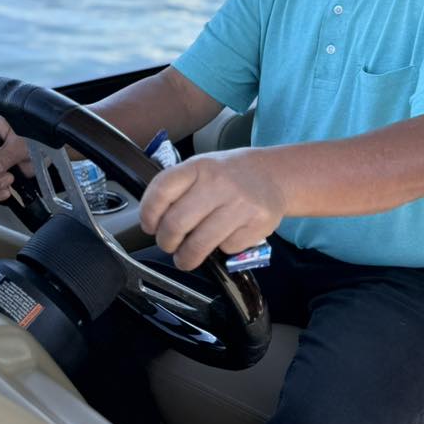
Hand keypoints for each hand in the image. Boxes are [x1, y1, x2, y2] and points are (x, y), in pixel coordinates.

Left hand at [140, 148, 286, 270]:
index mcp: (200, 166)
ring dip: (186, 257)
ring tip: (186, 257)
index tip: (149, 225)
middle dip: (166, 242)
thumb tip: (154, 219)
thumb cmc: (231, 175)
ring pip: (199, 244)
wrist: (274, 174)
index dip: (148, 213)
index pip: (162, 190)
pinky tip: (225, 237)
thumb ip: (179, 188)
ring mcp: (240, 204)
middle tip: (168, 245)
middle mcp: (219, 183)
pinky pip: (227, 248)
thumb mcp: (203, 168)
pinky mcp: (257, 224)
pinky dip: (221, 249)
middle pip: (176, 223)